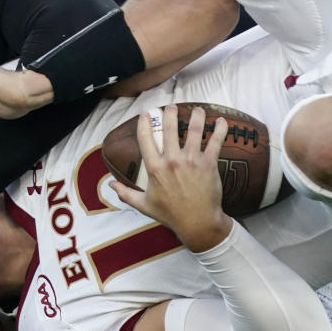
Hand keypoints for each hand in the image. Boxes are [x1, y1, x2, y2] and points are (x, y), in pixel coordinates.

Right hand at [110, 104, 232, 251]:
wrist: (197, 223)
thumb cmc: (170, 215)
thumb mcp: (143, 205)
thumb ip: (125, 193)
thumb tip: (110, 184)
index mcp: (154, 169)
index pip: (146, 139)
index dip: (144, 124)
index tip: (145, 114)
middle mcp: (171, 161)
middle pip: (170, 129)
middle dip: (170, 113)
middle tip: (171, 106)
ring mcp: (191, 161)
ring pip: (194, 130)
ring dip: (196, 116)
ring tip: (197, 110)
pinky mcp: (208, 164)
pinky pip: (215, 142)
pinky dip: (219, 130)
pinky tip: (221, 121)